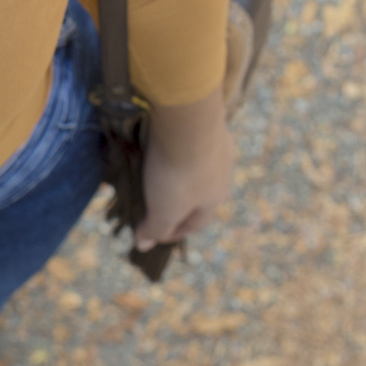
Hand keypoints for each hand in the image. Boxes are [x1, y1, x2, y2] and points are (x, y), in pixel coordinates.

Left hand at [134, 93, 233, 249]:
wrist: (189, 119)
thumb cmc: (177, 172)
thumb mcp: (164, 208)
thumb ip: (155, 227)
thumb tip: (143, 245)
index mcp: (215, 198)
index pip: (195, 223)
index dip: (174, 231)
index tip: (156, 233)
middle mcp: (222, 173)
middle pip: (200, 194)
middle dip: (181, 201)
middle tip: (159, 202)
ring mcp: (217, 144)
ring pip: (198, 166)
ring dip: (181, 172)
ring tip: (159, 171)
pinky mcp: (206, 120)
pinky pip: (191, 139)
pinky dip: (178, 145)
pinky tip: (165, 141)